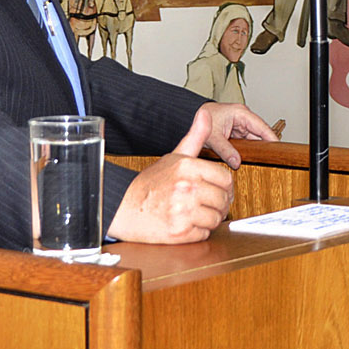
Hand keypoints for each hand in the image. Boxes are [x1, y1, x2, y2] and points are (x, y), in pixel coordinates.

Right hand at [108, 107, 234, 243]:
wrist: (122, 207)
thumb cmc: (150, 183)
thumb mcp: (174, 156)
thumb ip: (195, 137)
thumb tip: (206, 114)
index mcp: (188, 167)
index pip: (226, 179)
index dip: (225, 187)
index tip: (218, 191)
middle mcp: (186, 187)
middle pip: (223, 200)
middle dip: (219, 205)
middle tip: (207, 205)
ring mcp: (183, 210)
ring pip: (216, 218)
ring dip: (209, 219)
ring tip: (195, 214)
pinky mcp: (179, 232)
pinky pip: (204, 234)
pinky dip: (198, 232)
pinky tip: (186, 223)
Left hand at [200, 101, 278, 167]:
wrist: (192, 118)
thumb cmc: (201, 120)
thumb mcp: (212, 138)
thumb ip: (224, 150)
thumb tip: (237, 162)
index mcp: (241, 113)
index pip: (263, 127)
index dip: (272, 139)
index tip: (279, 151)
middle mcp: (244, 118)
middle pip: (261, 135)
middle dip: (264, 148)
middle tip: (269, 161)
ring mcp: (242, 125)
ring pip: (255, 140)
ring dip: (255, 150)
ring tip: (260, 162)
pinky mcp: (239, 132)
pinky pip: (248, 143)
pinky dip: (249, 151)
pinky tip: (250, 159)